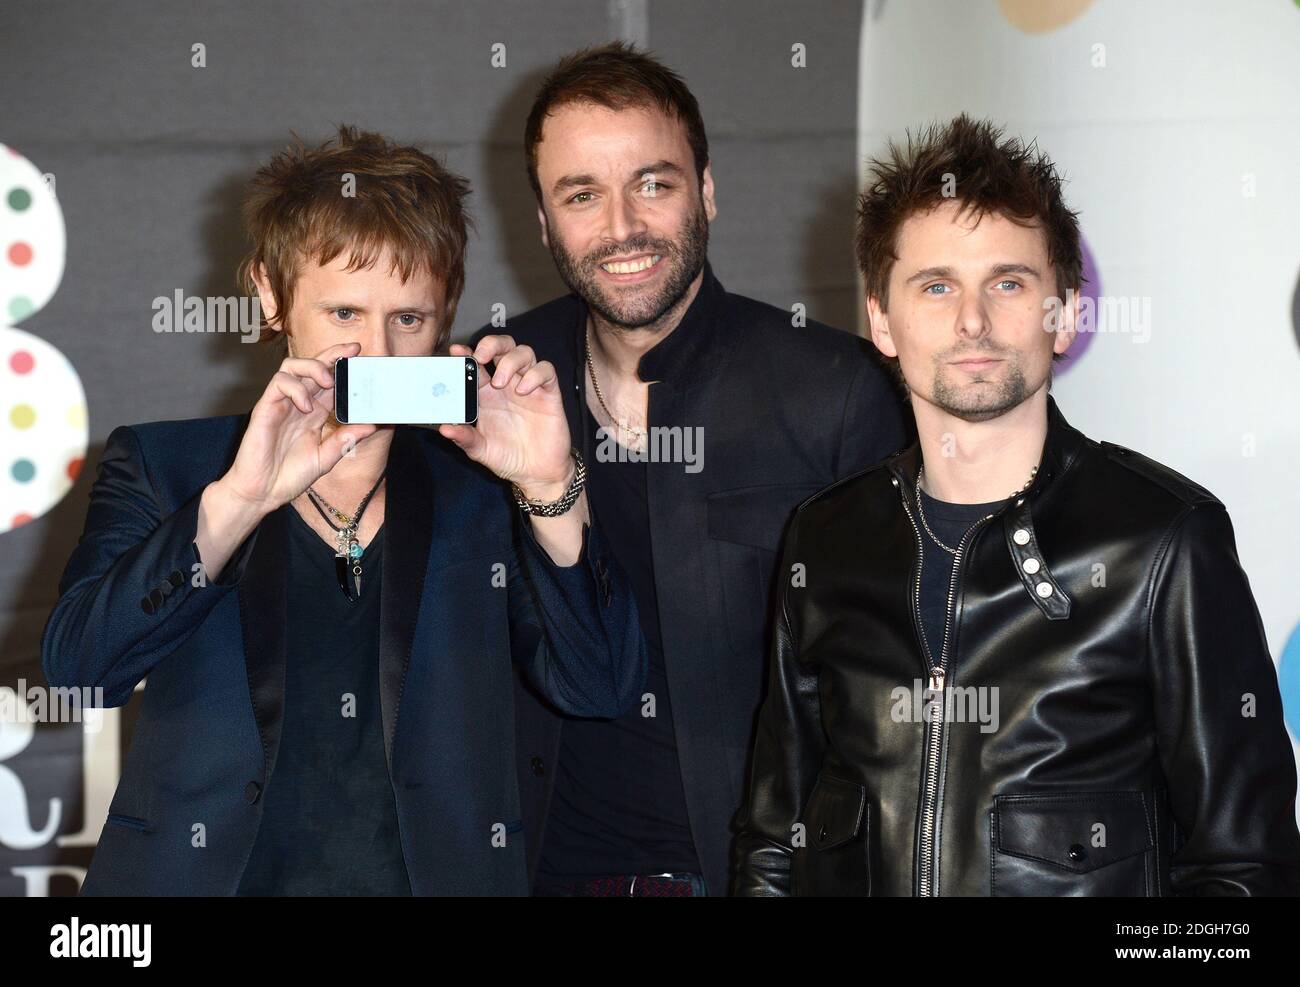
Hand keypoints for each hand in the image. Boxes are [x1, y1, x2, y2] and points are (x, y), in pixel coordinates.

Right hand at [218, 341, 377, 516]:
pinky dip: (295, 388)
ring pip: (293, 367)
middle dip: (333, 354)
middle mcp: (299, 404)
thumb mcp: (326, 458)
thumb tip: (372, 425)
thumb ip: (346, 441)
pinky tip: (306, 406)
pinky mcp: (266, 408)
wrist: (262, 493)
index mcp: (314, 413)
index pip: (331, 382)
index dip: (345, 368)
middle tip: (353, 351)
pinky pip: (278, 383)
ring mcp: (281, 404)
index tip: (364, 361)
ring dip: (313, 367)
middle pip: (314, 367)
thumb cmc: (289, 476)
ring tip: (329, 381)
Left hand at [439, 336, 573, 499]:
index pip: (476, 363)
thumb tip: (444, 429)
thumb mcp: (480, 450)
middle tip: (480, 356)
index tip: (456, 351)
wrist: (537, 473)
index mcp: (486, 393)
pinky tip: (524, 390)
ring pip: (524, 352)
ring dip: (510, 360)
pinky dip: (535, 374)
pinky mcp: (549, 393)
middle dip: (491, 344)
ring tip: (500, 382)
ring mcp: (529, 386)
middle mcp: (508, 384)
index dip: (467, 353)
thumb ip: (464, 438)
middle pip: (502, 347)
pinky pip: (546, 370)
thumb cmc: (508, 458)